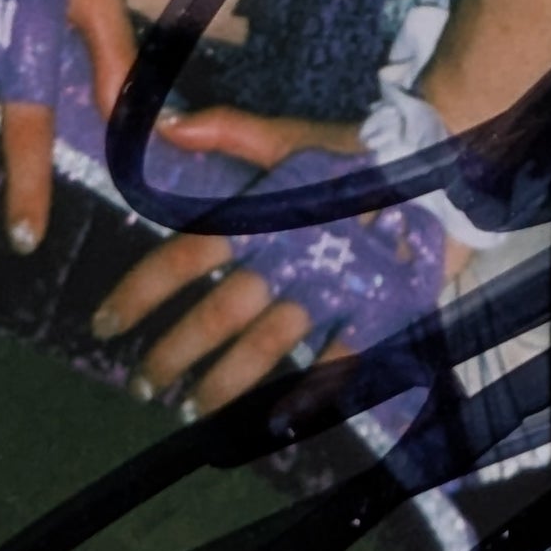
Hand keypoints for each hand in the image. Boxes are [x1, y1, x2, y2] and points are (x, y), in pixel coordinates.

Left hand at [93, 109, 454, 417]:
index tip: (105, 325)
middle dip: (173, 353)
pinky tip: (281, 424)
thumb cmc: (358, 152)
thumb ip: (228, 132)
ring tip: (192, 409)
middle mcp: (286, 258)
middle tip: (141, 386)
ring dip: (224, 382)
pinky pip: (337, 362)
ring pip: (266, 346)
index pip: (185, 258)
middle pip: (217, 315)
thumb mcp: (290, 138)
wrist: (445, 162)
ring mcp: (330, 290)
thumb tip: (165, 127)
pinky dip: (309, 395)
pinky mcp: (373, 312)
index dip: (140, 293)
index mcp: (261, 216)